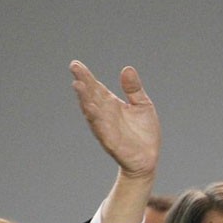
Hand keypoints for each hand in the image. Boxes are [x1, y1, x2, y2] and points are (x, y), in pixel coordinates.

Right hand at [70, 60, 159, 180]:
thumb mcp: (142, 105)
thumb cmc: (144, 132)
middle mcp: (105, 114)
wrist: (148, 158)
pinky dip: (95, 118)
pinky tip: (90, 108)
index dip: (86, 76)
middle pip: (91, 95)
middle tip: (74, 67)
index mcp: (111, 104)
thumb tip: (127, 68)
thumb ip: (133, 88)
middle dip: (83, 82)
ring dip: (84, 98)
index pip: (96, 87)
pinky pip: (100, 129)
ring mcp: (106, 127)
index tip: (76, 64)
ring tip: (78, 84)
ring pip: (92, 111)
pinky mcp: (110, 141)